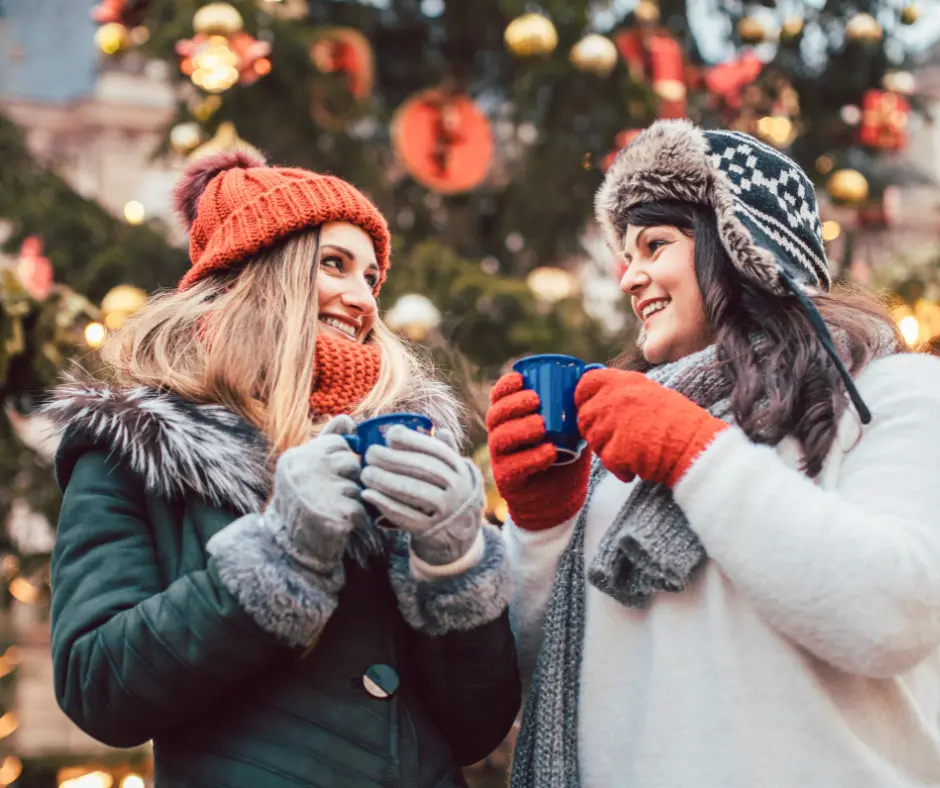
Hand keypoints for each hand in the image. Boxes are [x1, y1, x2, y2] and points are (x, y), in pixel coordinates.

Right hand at [266, 414, 367, 575]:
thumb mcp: (306, 468)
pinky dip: (356, 518)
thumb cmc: (301, 504)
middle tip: (331, 496)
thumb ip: (326, 441)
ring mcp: (318, 493)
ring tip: (332, 510)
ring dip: (352, 499)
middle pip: (350, 462)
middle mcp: (304, 471)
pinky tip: (339, 523)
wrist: (289, 549)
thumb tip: (347, 418)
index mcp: (296, 457)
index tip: (329, 476)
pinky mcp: (335, 515)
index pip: (337, 443)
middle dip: (349, 479)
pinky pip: (361, 507)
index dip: (341, 460)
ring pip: (357, 485)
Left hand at [360, 426, 482, 565]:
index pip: (436, 451)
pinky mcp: (429, 529)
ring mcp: (444, 510)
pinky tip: (368, 494)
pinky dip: (385, 504)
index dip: (413, 440)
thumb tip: (440, 430)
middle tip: (370, 454)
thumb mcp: (454, 473)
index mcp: (459, 469)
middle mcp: (457, 489)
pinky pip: (405, 516)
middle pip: (423, 469)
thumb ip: (446, 452)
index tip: (390, 435)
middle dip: (393, 459)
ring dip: (386, 481)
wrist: (459, 532)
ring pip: (413, 492)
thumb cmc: (448, 493)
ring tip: (366, 473)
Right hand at [485, 372, 590, 530]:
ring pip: (500, 439)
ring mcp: (501, 459)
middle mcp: (500, 436)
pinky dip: (532, 458)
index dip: (505, 386)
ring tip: (542, 425)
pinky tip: (549, 452)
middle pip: (495, 415)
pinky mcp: (508, 480)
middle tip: (536, 400)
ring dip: (520, 429)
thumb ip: (577, 404)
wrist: (561, 497)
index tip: (521, 378)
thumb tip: (594, 371)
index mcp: (511, 419)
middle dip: (513, 404)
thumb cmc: (565, 455)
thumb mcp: (571, 427)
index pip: (498, 397)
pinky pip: (513, 467)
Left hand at [574, 368, 727, 487]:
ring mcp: (611, 425)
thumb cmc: (679, 421)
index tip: (589, 407)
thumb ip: (622, 393)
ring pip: (594, 441)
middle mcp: (613, 400)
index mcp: (623, 382)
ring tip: (634, 450)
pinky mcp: (614, 451)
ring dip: (609, 449)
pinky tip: (639, 464)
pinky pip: (607, 461)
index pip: (585, 383)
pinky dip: (621, 468)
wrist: (695, 445)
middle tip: (617, 438)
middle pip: (584, 416)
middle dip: (596, 430)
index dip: (583, 397)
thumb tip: (599, 399)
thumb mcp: (650, 393)